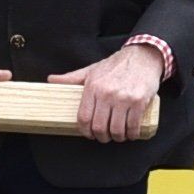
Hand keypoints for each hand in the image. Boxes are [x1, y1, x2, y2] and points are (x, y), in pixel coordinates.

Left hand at [53, 40, 167, 143]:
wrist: (142, 56)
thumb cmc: (116, 65)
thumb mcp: (91, 70)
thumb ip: (72, 78)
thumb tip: (51, 80)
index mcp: (92, 87)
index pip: (83, 117)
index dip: (85, 131)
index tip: (89, 134)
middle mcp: (107, 93)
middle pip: (99, 127)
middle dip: (102, 137)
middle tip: (105, 137)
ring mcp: (123, 98)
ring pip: (117, 130)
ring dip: (118, 137)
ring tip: (119, 135)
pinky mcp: (139, 101)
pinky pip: (133, 126)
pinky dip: (132, 134)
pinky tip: (131, 133)